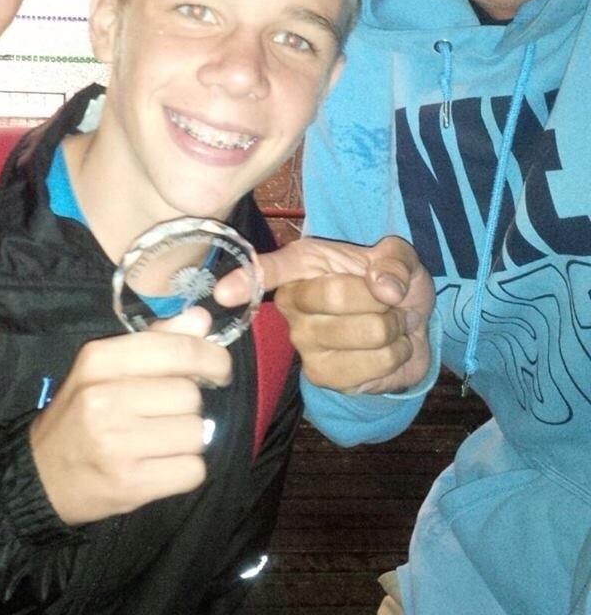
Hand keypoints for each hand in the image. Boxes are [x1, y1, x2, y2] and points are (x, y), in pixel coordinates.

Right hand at [29, 309, 227, 525]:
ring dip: (188, 438)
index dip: (211, 359)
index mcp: (99, 359)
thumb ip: (156, 339)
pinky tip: (160, 464)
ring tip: (159, 440)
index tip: (218, 370)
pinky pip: (192, 471)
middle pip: (190, 394)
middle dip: (188, 405)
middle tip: (166, 413)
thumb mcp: (105, 366)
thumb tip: (202, 320)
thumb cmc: (80, 413)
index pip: (178, 350)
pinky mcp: (129, 484)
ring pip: (195, 433)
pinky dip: (185, 469)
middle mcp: (104, 398)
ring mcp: (115, 444)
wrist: (41, 476)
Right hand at [246, 236, 433, 394]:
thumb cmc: (390, 285)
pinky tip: (386, 350)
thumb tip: (385, 288)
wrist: (409, 328)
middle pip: (335, 297)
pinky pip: (372, 366)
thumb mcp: (400, 259)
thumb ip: (395, 262)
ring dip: (394, 329)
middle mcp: (291, 303)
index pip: (269, 271)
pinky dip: (395, 356)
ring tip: (388, 325)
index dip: (246, 280)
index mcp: (301, 265)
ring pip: (364, 332)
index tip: (223, 293)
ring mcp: (302, 342)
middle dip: (381, 299)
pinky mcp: (320, 375)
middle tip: (386, 302)